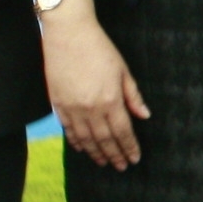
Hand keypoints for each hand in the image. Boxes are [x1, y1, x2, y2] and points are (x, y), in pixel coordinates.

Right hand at [42, 1, 147, 167]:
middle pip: (105, 140)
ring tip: (104, 163)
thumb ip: (133, 96)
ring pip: (86, 139)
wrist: (68, 34)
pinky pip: (68, 129)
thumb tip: (144, 116)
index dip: (129, 147)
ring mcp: (72, 108)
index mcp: (110, 100)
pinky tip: (83, 149)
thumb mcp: (123, 70)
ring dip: (96, 153)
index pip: (123, 132)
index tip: (134, 158)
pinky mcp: (58, 103)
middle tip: (121, 167)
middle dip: (115, 155)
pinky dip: (76, 141)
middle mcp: (90, 108)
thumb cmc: (99, 48)